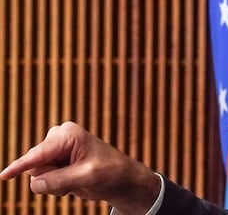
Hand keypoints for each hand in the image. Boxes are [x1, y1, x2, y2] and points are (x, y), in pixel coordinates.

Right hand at [0, 121, 160, 213]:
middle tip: (76, 178)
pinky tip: (72, 182)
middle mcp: (58, 139)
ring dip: (54, 184)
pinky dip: (56, 186)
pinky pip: (43, 180)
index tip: (3, 176)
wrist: (121, 179)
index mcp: (67, 135)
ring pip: (38, 175)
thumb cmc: (110, 172)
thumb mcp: (86, 176)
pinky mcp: (55, 162)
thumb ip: (58, 180)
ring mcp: (55, 151)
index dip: (20, 166)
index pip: (38, 154)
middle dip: (51, 179)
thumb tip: (34, 184)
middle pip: (36, 166)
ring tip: (76, 179)